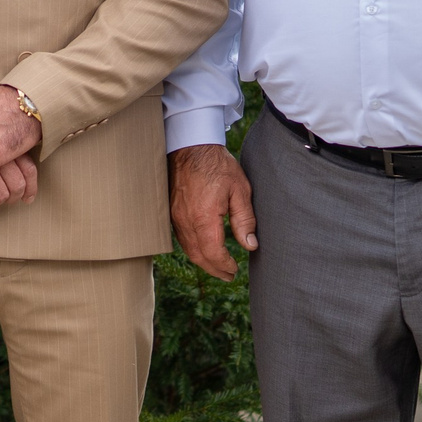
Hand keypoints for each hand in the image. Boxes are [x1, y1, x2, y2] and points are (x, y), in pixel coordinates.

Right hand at [169, 143, 256, 280]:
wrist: (190, 146)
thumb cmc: (217, 165)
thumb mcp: (240, 190)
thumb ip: (245, 220)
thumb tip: (250, 245)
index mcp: (204, 217)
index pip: (213, 252)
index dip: (224, 265)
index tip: (235, 270)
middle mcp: (186, 221)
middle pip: (198, 256)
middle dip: (214, 269)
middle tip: (228, 276)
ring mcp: (175, 217)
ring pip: (188, 249)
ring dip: (203, 261)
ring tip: (218, 266)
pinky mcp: (171, 213)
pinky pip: (182, 238)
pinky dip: (194, 249)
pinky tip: (204, 249)